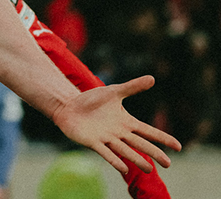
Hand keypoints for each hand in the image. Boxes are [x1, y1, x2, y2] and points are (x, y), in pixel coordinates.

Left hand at [52, 75, 180, 174]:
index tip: (178, 147)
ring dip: (137, 160)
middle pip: (140, 144)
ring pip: (125, 151)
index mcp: (126, 122)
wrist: (69, 106)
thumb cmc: (92, 100)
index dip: (163, 139)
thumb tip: (152, 78)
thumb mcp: (113, 91)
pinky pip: (106, 153)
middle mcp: (119, 133)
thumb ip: (132, 87)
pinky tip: (125, 168)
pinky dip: (115, 160)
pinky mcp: (93, 142)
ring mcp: (106, 139)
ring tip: (149, 170)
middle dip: (155, 153)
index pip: (149, 131)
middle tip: (168, 164)